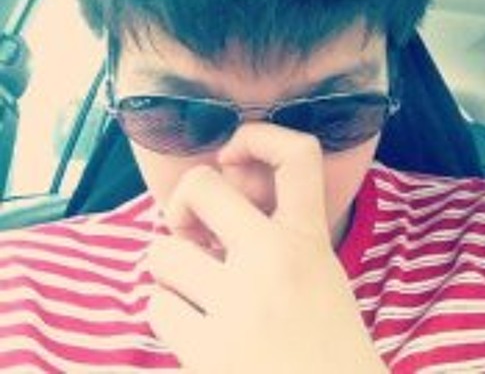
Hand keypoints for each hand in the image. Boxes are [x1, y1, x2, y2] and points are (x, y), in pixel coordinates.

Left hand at [147, 123, 385, 372]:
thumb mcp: (318, 272)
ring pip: (162, 251)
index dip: (259, 136)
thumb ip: (277, 233)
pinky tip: (196, 328)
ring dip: (172, 269)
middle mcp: (274, 261)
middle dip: (184, 201)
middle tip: (190, 229)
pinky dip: (170, 312)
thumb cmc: (325, 341)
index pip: (297, 155)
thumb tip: (211, 207)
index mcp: (308, 241)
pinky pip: (157, 306)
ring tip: (196, 290)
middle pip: (200, 185)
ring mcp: (239, 306)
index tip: (231, 154)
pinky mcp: (208, 354)